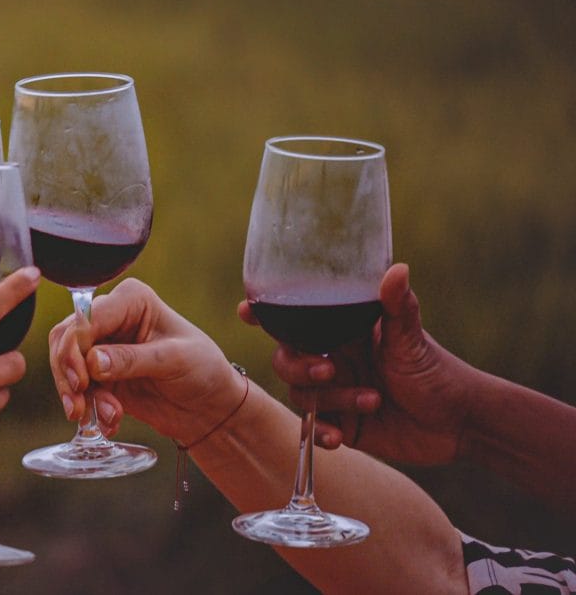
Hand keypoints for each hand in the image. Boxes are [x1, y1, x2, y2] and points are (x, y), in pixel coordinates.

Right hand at [49, 278, 244, 445]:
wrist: (209, 407)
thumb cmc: (203, 370)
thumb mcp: (173, 361)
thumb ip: (132, 359)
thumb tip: (92, 362)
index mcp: (132, 300)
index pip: (87, 318)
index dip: (75, 348)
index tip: (81, 381)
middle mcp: (112, 318)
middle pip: (66, 338)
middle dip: (69, 374)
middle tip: (78, 405)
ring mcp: (102, 347)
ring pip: (65, 364)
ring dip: (79, 396)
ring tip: (109, 417)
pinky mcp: (98, 376)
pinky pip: (77, 389)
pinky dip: (88, 408)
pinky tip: (110, 423)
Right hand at [242, 263, 473, 464]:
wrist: (459, 424)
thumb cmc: (439, 373)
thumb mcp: (413, 341)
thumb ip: (398, 307)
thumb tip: (396, 268)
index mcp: (345, 332)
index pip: (297, 318)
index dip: (268, 314)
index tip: (247, 310)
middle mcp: (333, 359)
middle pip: (287, 358)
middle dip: (299, 365)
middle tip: (329, 371)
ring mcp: (334, 392)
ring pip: (301, 394)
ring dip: (329, 400)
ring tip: (370, 401)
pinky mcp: (341, 424)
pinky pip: (314, 429)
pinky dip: (322, 434)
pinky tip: (340, 438)